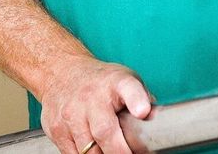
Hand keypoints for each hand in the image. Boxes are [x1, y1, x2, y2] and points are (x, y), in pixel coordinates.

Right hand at [39, 56, 154, 153]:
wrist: (61, 71)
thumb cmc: (101, 81)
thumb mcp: (126, 80)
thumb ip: (143, 101)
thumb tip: (161, 123)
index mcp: (116, 82)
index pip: (128, 88)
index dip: (136, 100)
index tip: (143, 111)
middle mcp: (92, 97)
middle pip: (105, 131)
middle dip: (119, 151)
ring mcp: (71, 113)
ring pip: (89, 150)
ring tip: (113, 151)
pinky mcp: (56, 129)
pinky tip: (95, 151)